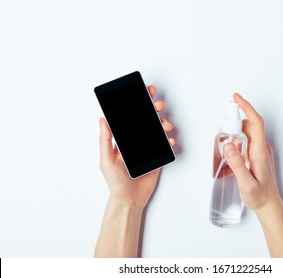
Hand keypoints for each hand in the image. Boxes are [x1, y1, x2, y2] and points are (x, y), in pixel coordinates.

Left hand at [98, 85, 174, 208]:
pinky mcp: (157, 157)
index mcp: (123, 139)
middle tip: (157, 104)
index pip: (130, 118)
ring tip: (165, 125)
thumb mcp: (106, 160)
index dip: (137, 104)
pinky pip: (165, 145)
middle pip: (146, 120)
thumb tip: (102, 120)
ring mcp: (147, 148)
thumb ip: (105, 140)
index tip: (142, 93)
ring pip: (157, 130)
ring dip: (163, 123)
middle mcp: (136, 141)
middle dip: (152, 108)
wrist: (130, 199)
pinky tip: (168, 140)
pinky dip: (168, 140)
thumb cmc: (115, 182)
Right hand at [222, 93, 281, 213]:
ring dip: (234, 135)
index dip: (246, 107)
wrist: (269, 205)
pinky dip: (235, 143)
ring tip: (225, 149)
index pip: (255, 122)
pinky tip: (229, 155)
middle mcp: (261, 148)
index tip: (236, 98)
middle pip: (248, 126)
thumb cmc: (259, 196)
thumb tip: (229, 145)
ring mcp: (259, 151)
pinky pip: (245, 142)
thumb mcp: (246, 183)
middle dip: (234, 123)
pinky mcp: (256, 156)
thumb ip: (237, 164)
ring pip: (246, 134)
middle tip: (222, 131)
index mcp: (260, 151)